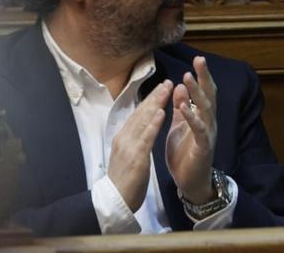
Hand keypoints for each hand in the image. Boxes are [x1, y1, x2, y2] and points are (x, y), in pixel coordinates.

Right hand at [108, 80, 171, 211]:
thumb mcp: (128, 153)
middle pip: (141, 112)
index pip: (138, 113)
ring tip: (167, 89)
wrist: (115, 201)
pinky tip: (161, 113)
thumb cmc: (124, 178)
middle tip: (168, 82)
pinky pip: (146, 138)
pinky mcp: (135, 157)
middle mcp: (124, 137)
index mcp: (123, 136)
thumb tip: (142, 124)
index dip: (151, 99)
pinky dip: (153, 124)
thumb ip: (134, 138)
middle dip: (155, 96)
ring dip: (156, 103)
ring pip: (143, 120)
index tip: (162, 87)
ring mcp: (129, 146)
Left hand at [166, 56, 218, 204]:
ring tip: (187, 78)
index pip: (204, 92)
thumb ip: (180, 107)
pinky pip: (199, 130)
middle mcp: (209, 122)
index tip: (198, 58)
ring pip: (206, 109)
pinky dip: (192, 117)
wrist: (190, 182)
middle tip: (199, 60)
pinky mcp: (203, 147)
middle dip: (204, 77)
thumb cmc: (184, 154)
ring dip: (197, 93)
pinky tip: (184, 107)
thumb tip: (178, 85)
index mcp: (202, 117)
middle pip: (209, 95)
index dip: (201, 76)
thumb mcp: (179, 126)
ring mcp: (208, 134)